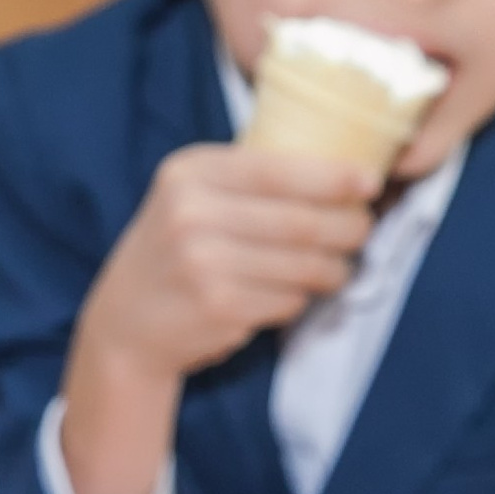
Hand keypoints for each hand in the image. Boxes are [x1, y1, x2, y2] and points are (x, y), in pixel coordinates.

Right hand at [56, 147, 377, 493]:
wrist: (125, 324)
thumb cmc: (175, 253)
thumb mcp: (191, 197)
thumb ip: (248, 179)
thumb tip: (343, 173)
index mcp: (189, 173)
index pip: (279, 169)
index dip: (335, 177)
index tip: (370, 184)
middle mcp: (192, 213)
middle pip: (303, 220)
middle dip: (347, 228)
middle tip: (362, 232)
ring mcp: (204, 262)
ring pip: (304, 263)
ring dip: (332, 269)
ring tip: (334, 269)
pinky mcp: (219, 306)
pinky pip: (289, 299)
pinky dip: (299, 299)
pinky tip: (287, 296)